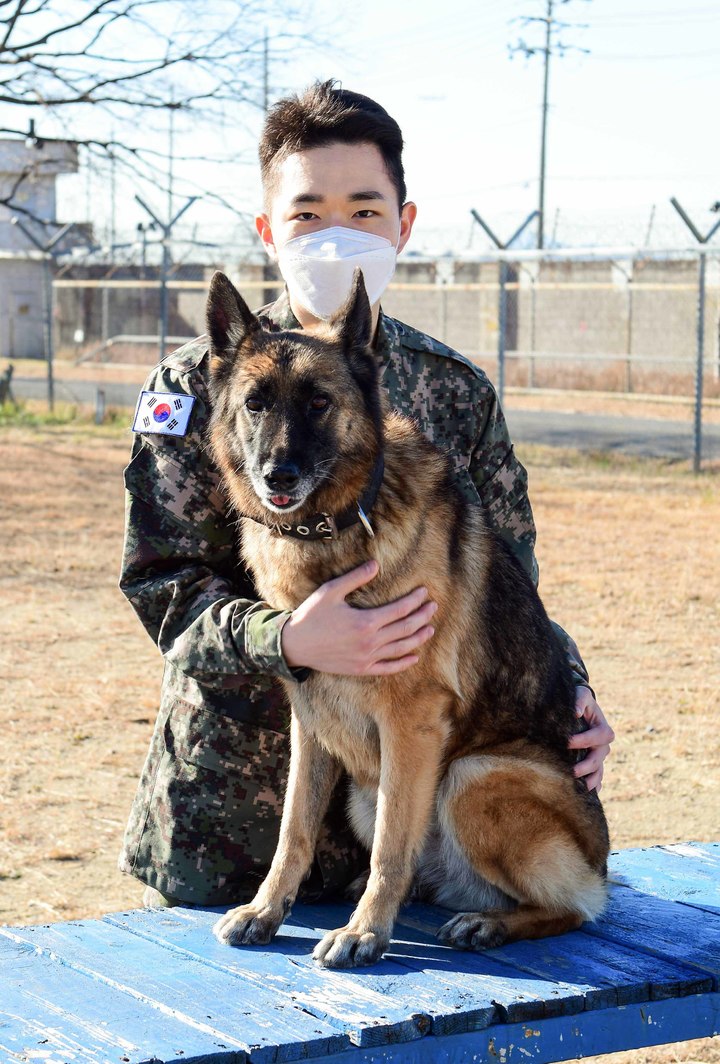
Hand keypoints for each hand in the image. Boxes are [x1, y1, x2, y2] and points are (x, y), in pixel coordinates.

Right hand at [281, 560, 436, 675]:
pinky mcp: (361, 669)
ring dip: (419, 638)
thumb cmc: (312, 615)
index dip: (415, 601)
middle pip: (405, 628)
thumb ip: (355, 578)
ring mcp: (367, 658)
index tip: (424, 592)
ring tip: (430, 628)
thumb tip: (376, 565)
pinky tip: (414, 656)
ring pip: (401, 648)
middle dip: (422, 616)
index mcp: (365, 621)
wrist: (295, 645)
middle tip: (433, 607)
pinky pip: (389, 668)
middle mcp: (370, 642)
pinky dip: (404, 663)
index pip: (400, 610)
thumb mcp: (331, 591)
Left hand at [568, 686, 614, 791]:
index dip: (583, 740)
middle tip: (572, 771)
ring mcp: (599, 756)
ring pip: (599, 771)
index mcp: (603, 728)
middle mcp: (603, 745)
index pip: (597, 736)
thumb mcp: (581, 694)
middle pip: (599, 758)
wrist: (580, 709)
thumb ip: (580, 700)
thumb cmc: (580, 701)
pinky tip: (587, 795)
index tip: (566, 742)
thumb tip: (576, 711)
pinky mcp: (593, 763)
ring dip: (591, 780)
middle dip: (587, 766)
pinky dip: (593, 785)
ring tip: (581, 789)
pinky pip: (597, 777)